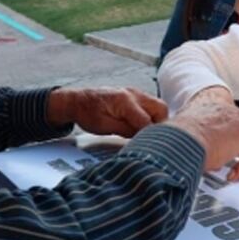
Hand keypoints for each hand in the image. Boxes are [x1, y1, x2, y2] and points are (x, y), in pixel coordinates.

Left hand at [48, 87, 167, 137]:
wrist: (77, 100)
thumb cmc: (87, 113)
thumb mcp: (103, 126)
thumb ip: (125, 130)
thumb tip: (143, 137)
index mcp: (124, 101)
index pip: (147, 121)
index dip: (150, 135)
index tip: (151, 147)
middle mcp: (133, 93)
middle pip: (161, 109)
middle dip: (161, 125)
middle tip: (153, 140)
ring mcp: (135, 92)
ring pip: (158, 106)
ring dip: (157, 120)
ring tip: (147, 134)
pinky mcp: (135, 95)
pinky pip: (150, 105)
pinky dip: (151, 116)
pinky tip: (142, 127)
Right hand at [167, 102, 238, 170]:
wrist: (181, 142)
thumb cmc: (174, 142)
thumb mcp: (175, 135)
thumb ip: (179, 137)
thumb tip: (171, 147)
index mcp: (203, 110)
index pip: (220, 110)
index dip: (225, 121)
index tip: (223, 131)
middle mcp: (221, 110)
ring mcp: (235, 120)